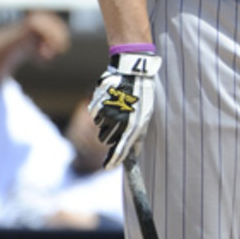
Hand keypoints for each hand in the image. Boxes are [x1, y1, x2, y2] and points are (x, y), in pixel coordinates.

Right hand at [88, 49, 160, 167]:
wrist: (133, 72)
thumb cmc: (142, 96)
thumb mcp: (145, 116)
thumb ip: (139, 136)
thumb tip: (135, 154)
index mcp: (133, 125)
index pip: (120, 149)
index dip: (113, 160)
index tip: (107, 166)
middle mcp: (118, 120)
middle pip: (107, 139)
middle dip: (111, 135)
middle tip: (120, 122)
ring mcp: (105, 111)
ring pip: (100, 126)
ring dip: (106, 121)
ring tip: (118, 107)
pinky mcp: (96, 102)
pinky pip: (94, 114)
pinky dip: (100, 110)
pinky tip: (110, 100)